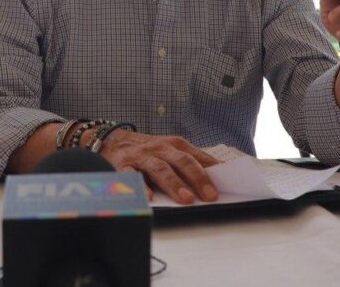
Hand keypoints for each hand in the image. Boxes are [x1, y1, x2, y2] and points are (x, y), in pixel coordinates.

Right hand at [99, 130, 219, 204]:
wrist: (110, 140)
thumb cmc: (146, 150)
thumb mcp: (169, 150)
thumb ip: (190, 161)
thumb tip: (216, 178)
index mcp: (174, 145)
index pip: (198, 157)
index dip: (213, 170)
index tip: (229, 183)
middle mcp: (160, 148)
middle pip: (182, 161)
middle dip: (198, 178)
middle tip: (210, 196)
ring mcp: (141, 157)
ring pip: (160, 169)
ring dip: (174, 184)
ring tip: (186, 199)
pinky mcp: (122, 165)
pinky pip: (131, 176)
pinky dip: (141, 187)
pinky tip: (149, 198)